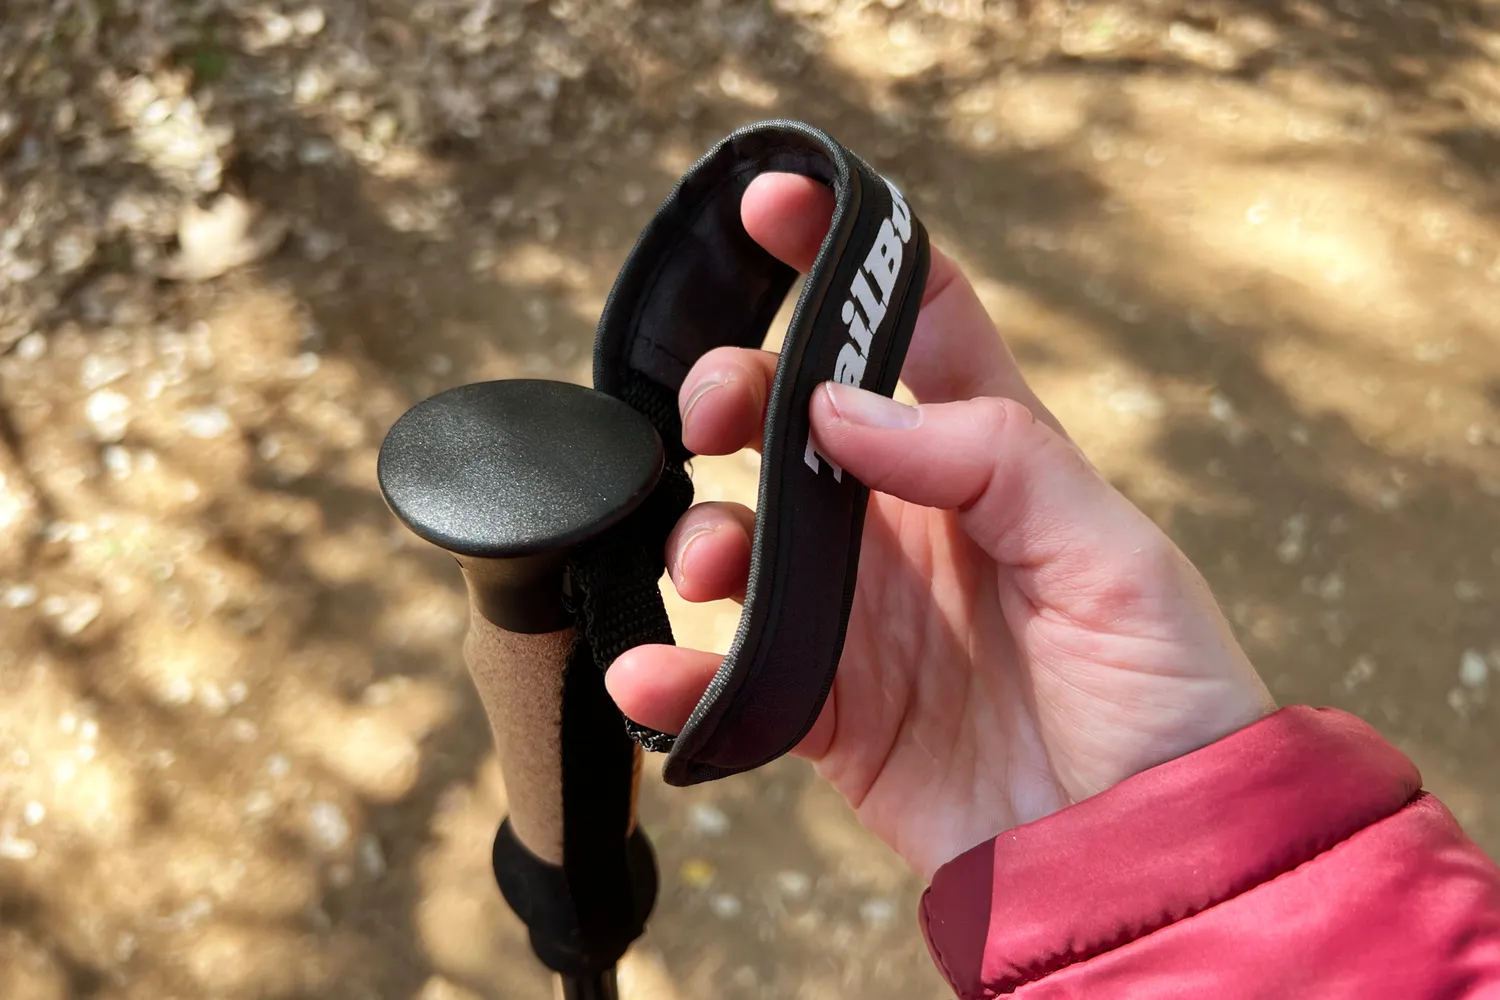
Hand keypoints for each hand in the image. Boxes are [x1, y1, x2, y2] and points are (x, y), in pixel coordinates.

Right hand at [606, 173, 1275, 878]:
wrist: (1148, 867)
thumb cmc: (1169, 703)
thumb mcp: (1115, 560)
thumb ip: (993, 461)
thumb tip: (841, 408)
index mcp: (992, 462)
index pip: (913, 326)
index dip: (844, 256)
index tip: (775, 209)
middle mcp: (914, 525)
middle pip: (795, 425)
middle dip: (737, 395)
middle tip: (714, 414)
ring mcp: (864, 615)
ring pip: (744, 541)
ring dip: (699, 536)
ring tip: (705, 566)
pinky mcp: (829, 708)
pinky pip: (733, 675)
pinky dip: (680, 674)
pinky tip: (655, 674)